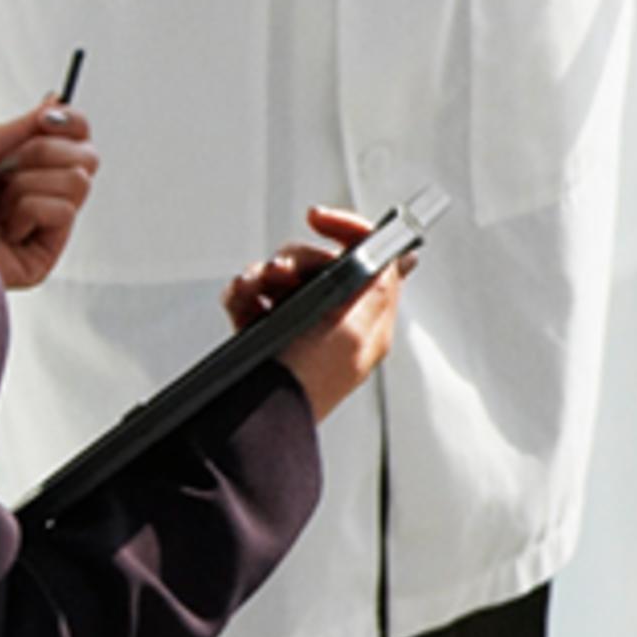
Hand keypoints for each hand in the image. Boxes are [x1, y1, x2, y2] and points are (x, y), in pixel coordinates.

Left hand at [0, 100, 96, 289]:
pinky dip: (29, 210)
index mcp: (23, 170)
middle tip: (6, 167)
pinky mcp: (44, 256)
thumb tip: (57, 101)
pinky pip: (63, 211)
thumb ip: (25, 126)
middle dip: (44, 152)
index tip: (46, 118)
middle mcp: (38, 197)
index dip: (72, 122)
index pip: (77, 139)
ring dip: (29, 183)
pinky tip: (3, 227)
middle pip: (88, 157)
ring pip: (78, 181)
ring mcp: (43, 228)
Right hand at [224, 205, 402, 417]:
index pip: (368, 257)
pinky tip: (239, 300)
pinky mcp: (267, 336)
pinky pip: (254, 297)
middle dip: (294, 258)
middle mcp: (335, 322)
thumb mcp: (353, 331)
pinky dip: (243, 294)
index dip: (347, 229)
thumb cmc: (306, 383)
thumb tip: (397, 257)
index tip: (318, 219)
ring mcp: (299, 328)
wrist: (257, 418)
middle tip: (279, 272)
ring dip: (261, 275)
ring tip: (251, 289)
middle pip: (320, 261)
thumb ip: (377, 286)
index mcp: (366, 319)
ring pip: (283, 276)